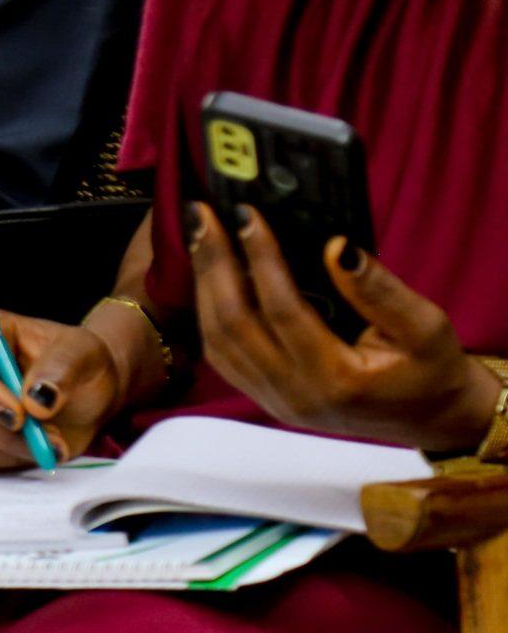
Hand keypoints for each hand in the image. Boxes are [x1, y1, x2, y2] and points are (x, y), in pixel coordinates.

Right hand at [0, 306, 146, 471]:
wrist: (86, 397)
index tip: (19, 416)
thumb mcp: (84, 353)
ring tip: (51, 444)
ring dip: (8, 450)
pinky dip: (4, 464)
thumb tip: (35, 401)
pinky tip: (35, 452)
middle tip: (51, 438)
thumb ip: (62, 369)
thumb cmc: (80, 365)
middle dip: (4, 431)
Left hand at [188, 201, 497, 450]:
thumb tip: (335, 246)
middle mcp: (295, 395)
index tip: (244, 214)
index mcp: (336, 380)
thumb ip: (380, 291)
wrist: (431, 418)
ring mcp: (275, 402)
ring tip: (200, 236)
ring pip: (216, 340)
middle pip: (233, 322)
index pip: (281, 309)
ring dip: (204, 284)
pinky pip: (220, 355)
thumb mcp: (425, 327)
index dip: (259, 257)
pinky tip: (209, 275)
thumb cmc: (431, 370)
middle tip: (203, 214)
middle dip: (214, 262)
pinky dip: (208, 311)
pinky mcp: (266, 399)